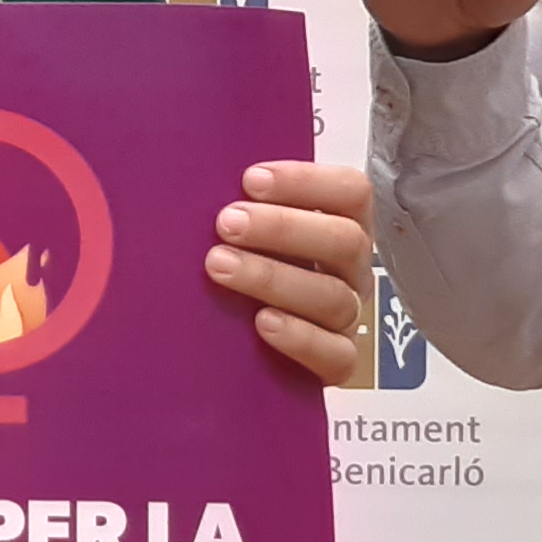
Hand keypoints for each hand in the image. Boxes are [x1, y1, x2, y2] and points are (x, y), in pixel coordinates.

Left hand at [212, 160, 371, 386]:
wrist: (241, 353)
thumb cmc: (245, 273)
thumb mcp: (246, 235)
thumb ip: (240, 207)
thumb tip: (190, 178)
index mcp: (339, 228)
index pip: (351, 193)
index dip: (307, 181)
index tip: (251, 179)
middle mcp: (350, 272)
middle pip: (345, 241)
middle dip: (283, 228)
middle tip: (227, 224)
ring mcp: (347, 320)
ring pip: (332, 296)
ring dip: (274, 277)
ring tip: (221, 267)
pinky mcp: (338, 364)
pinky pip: (335, 355)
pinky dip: (300, 338)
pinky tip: (263, 323)